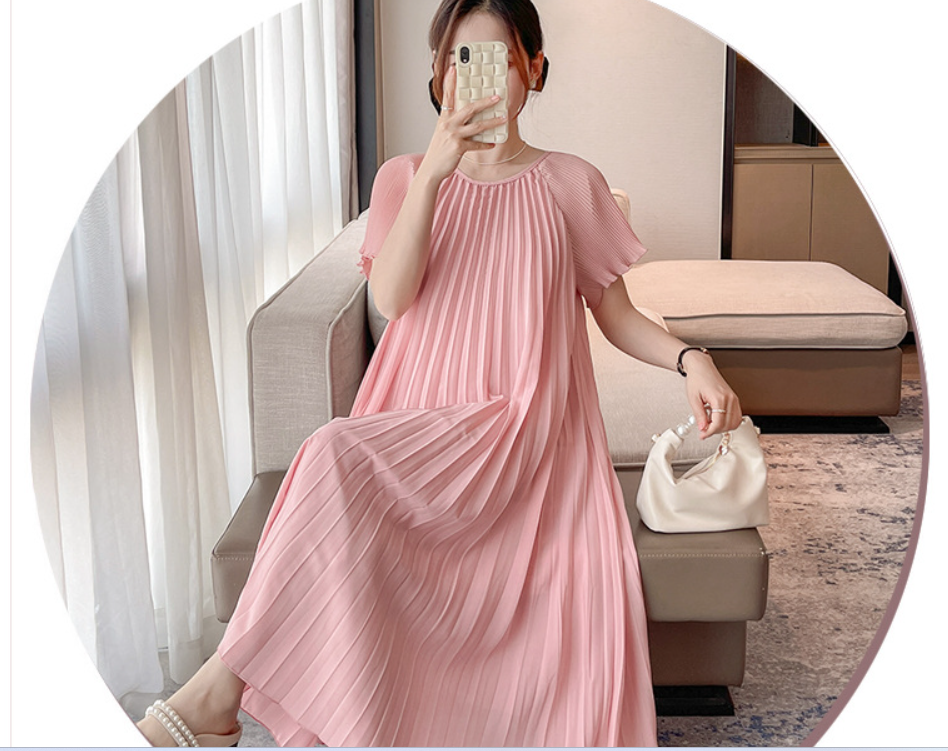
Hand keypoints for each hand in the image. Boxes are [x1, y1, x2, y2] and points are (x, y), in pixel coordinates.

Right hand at [417, 65, 507, 184]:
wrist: (431, 169)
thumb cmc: (438, 151)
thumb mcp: (442, 133)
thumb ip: (453, 123)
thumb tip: (469, 118)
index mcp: (444, 118)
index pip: (448, 96)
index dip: (450, 82)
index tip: (454, 68)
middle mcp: (448, 124)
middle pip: (469, 108)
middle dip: (485, 102)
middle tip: (497, 96)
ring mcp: (453, 135)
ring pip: (477, 125)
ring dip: (492, 122)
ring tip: (503, 118)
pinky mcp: (458, 147)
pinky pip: (476, 144)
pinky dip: (485, 144)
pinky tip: (492, 144)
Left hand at [681, 350, 742, 438]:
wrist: (701, 367)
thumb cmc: (697, 379)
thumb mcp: (693, 399)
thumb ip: (699, 415)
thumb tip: (703, 428)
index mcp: (719, 398)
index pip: (719, 423)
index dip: (709, 432)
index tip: (702, 435)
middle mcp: (730, 399)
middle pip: (728, 425)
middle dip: (716, 431)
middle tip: (704, 430)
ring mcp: (734, 399)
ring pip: (735, 422)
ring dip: (723, 427)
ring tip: (710, 424)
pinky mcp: (734, 399)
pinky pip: (736, 416)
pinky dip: (728, 421)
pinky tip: (717, 419)